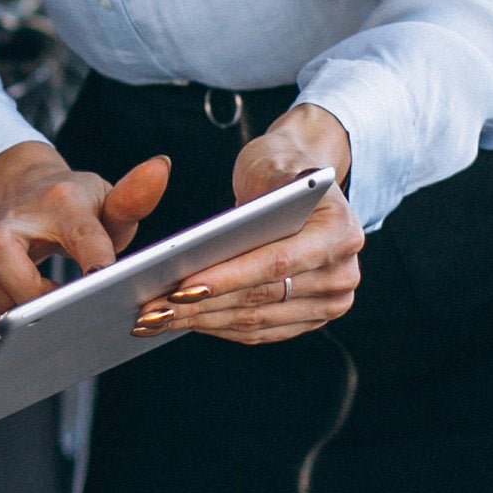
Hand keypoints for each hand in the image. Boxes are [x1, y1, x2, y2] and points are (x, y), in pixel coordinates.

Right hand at [0, 144, 171, 334]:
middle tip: (53, 306)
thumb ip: (134, 197)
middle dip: (26, 288)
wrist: (18, 189)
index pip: (79, 230)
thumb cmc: (70, 207)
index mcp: (60, 204)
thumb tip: (160, 167)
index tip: (101, 280)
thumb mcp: (106, 202)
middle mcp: (12, 218)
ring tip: (29, 312)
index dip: (92, 256)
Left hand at [132, 105, 362, 344]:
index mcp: (341, 233)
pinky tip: (181, 321)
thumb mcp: (272, 161)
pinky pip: (258, 330)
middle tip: (150, 309)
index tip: (180, 286)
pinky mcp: (309, 318)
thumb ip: (262, 188)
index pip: (277, 263)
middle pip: (261, 296)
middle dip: (201, 304)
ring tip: (155, 318)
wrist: (299, 183)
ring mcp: (329, 302)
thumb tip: (230, 225)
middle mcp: (342, 274)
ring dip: (201, 321)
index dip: (228, 277)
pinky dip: (217, 326)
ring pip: (255, 319)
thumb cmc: (279, 168)